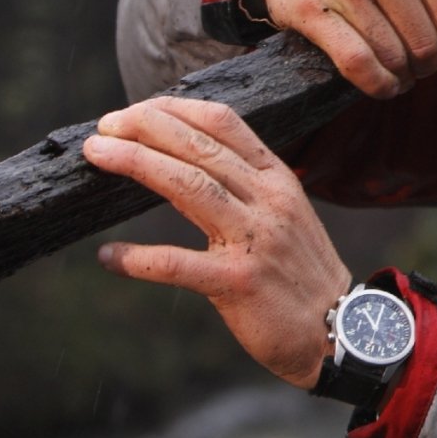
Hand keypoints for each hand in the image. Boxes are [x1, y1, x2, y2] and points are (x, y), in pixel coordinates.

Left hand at [82, 97, 353, 389]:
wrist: (338, 327)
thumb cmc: (299, 270)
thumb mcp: (284, 212)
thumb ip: (245, 185)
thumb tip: (184, 159)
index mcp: (278, 178)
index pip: (225, 123)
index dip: (174, 110)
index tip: (133, 111)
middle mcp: (269, 200)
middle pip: (200, 147)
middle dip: (146, 128)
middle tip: (104, 127)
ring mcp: (256, 239)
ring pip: (189, 187)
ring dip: (138, 164)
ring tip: (99, 156)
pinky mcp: (238, 282)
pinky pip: (176, 264)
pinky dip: (137, 259)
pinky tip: (109, 256)